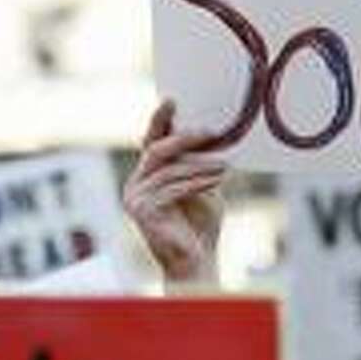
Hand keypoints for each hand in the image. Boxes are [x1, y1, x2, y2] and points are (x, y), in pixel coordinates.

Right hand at [123, 99, 226, 282]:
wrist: (196, 260)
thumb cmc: (201, 226)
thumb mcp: (204, 187)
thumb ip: (200, 165)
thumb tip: (213, 135)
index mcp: (148, 176)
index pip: (152, 141)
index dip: (160, 119)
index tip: (172, 100)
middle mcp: (136, 184)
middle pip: (158, 150)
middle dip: (185, 138)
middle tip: (211, 131)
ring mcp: (135, 197)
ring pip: (169, 169)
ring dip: (200, 165)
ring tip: (225, 164)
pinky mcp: (141, 210)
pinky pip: (172, 188)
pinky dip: (197, 182)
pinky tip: (217, 179)